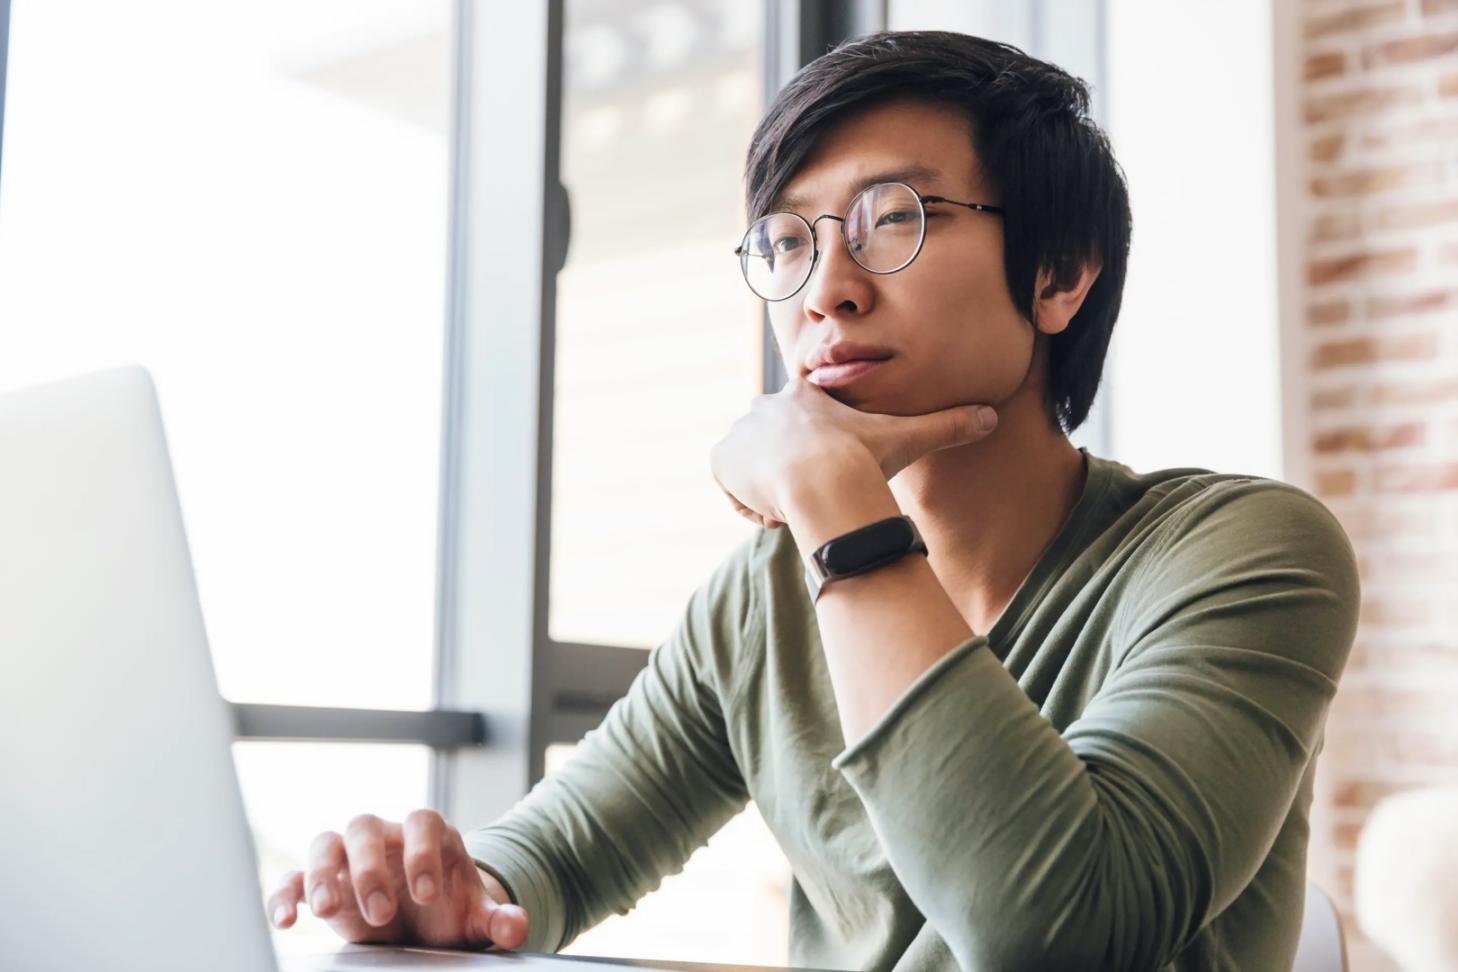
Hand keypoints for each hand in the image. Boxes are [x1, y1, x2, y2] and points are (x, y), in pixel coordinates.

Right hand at [266, 809, 528, 951]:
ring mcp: (350, 857)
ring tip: (330, 912)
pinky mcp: (322, 883)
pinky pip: (294, 877)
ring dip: (324, 874)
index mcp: (428, 835)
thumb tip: (518, 926)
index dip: (423, 852)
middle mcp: (386, 838)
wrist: (424, 919)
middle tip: (382, 913)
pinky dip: (286, 893)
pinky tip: (287, 921)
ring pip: (327, 843)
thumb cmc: (449, 909)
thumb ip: (496, 919)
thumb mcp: (474, 916)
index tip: (427, 893)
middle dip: (370, 868)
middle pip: (366, 826)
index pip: (423, 822)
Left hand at [710, 374, 997, 527]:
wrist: (822, 482)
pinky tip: (775, 515)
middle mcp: (766, 407)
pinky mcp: (721, 458)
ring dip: (770, 490)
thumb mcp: (909, 437)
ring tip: (798, 509)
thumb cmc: (864, 460)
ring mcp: (741, 431)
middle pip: (773, 443)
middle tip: (814, 497)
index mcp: (805, 396)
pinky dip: (747, 505)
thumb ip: (947, 426)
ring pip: (751, 466)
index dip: (814, 453)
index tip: (828, 474)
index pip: (802, 422)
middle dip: (789, 472)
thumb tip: (992, 417)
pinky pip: (730, 486)